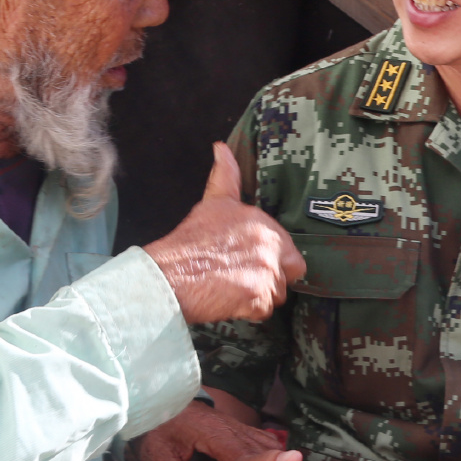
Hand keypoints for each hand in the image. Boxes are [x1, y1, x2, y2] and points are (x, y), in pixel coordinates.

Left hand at [131, 400, 284, 460]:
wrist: (155, 403)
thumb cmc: (155, 428)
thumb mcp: (157, 457)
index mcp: (213, 433)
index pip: (245, 454)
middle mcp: (231, 426)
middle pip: (263, 449)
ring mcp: (236, 425)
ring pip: (267, 443)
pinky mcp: (236, 428)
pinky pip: (262, 440)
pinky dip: (270, 458)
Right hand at [143, 143, 305, 323]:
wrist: (171, 275)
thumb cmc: (190, 241)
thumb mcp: (213, 202)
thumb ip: (226, 176)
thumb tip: (221, 148)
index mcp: (265, 225)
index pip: (290, 249)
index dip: (273, 257)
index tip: (251, 260)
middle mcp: (272, 248)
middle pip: (290, 272)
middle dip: (273, 277)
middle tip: (248, 278)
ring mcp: (268, 275)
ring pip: (278, 293)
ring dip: (260, 295)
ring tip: (234, 289)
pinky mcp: (259, 300)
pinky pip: (264, 312)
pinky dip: (250, 311)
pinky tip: (230, 302)